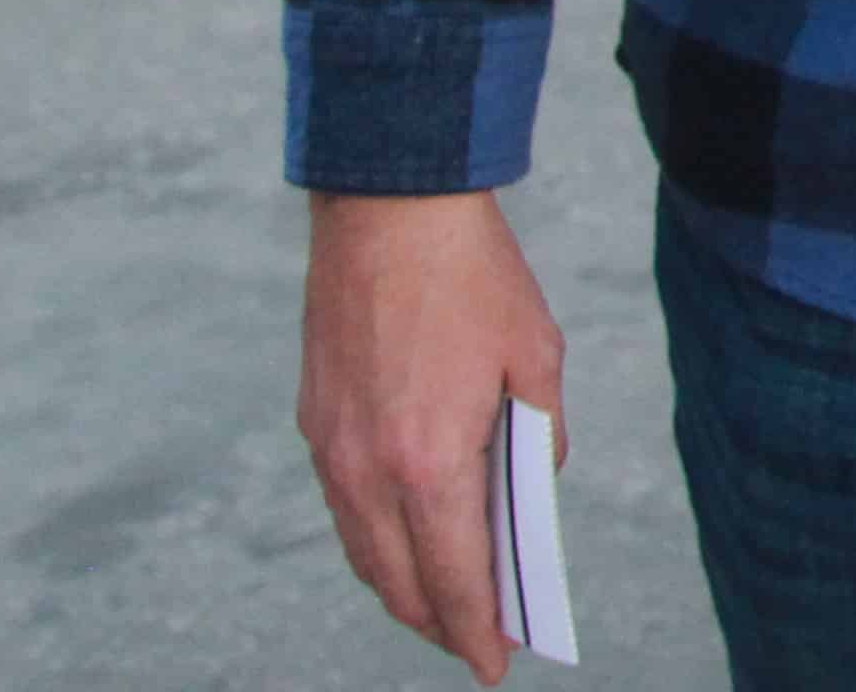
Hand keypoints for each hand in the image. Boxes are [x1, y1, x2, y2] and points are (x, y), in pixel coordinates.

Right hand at [298, 189, 562, 682]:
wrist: (388, 209)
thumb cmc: (474, 279)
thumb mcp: (536, 357)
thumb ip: (539, 433)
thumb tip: (534, 482)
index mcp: (430, 461)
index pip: (454, 578)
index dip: (475, 630)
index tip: (496, 665)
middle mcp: (369, 469)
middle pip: (400, 582)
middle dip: (440, 623)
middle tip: (477, 642)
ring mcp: (333, 449)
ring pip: (363, 552)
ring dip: (403, 587)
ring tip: (444, 605)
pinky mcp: (316, 423)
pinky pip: (344, 509)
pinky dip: (375, 541)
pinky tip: (405, 540)